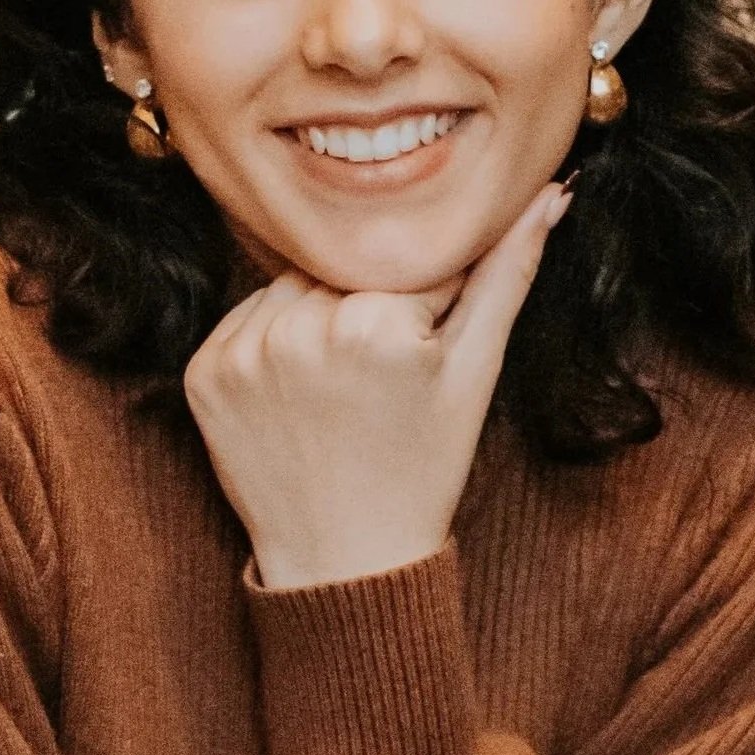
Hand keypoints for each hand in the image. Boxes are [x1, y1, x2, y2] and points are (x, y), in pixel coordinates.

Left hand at [184, 185, 569, 589]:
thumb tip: (551, 193)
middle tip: (378, 383)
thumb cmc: (422, 469)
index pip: (410, 265)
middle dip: (368, 307)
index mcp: (374, 321)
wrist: (345, 561)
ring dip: (317, 317)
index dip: (426, 309)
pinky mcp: (203, 372)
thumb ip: (509, 274)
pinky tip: (298, 395)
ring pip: (293, 288)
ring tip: (340, 390)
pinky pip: (245, 321)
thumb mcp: (475, 372)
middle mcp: (299, 327)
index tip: (420, 362)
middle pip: (345, 271)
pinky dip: (271, 343)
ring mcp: (241, 351)